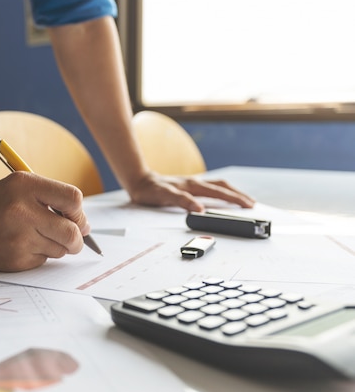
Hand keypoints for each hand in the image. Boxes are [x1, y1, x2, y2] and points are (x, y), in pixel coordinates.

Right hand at [0, 172, 89, 271]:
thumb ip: (52, 199)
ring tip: (35, 236)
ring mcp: (18, 238)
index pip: (73, 199)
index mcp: (25, 185)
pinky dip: (38, 255)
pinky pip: (43, 261)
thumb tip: (85, 227)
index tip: (75, 216)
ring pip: (61, 249)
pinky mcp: (14, 260)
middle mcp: (21, 211)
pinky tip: (20, 245)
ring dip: (56, 245)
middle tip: (72, 237)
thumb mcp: (19, 186)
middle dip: (78, 237)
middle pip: (72, 232)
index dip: (78, 211)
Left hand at [127, 173, 254, 211]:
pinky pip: (210, 187)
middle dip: (238, 195)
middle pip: (223, 187)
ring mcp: (192, 183)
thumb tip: (200, 210)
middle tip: (253, 204)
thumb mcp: (164, 197)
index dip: (234, 199)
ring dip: (232, 192)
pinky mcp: (188, 186)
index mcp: (192, 185)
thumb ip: (182, 202)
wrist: (138, 181)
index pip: (219, 192)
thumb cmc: (149, 190)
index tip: (248, 205)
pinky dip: (221, 191)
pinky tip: (222, 196)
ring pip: (218, 185)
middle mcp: (194, 182)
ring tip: (244, 200)